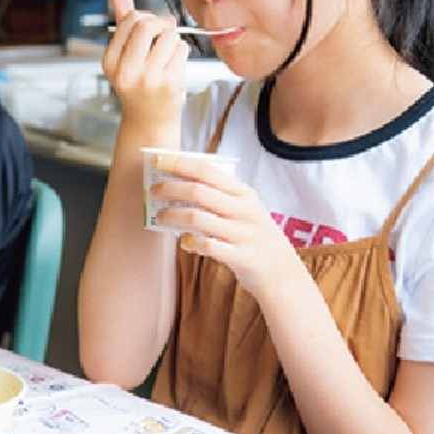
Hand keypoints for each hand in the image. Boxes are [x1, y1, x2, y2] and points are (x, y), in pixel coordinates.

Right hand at [102, 0, 189, 129]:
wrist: (149, 120)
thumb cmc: (138, 82)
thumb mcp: (124, 52)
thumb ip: (121, 18)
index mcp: (110, 61)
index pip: (130, 20)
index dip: (144, 18)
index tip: (148, 29)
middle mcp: (126, 71)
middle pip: (147, 24)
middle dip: (159, 24)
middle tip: (162, 34)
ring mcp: (148, 78)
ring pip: (168, 35)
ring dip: (172, 39)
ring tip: (167, 53)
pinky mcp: (170, 83)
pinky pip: (181, 49)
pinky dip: (181, 51)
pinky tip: (174, 64)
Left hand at [151, 152, 302, 300]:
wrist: (281, 272)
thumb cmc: (254, 236)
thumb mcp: (245, 210)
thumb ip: (219, 197)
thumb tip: (177, 186)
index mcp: (244, 193)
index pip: (206, 171)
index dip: (179, 164)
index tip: (156, 161)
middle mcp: (244, 210)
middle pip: (197, 192)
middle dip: (169, 188)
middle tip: (151, 191)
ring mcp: (243, 233)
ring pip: (197, 218)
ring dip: (171, 216)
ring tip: (159, 217)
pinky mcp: (240, 256)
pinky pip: (206, 245)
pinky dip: (190, 241)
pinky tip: (183, 241)